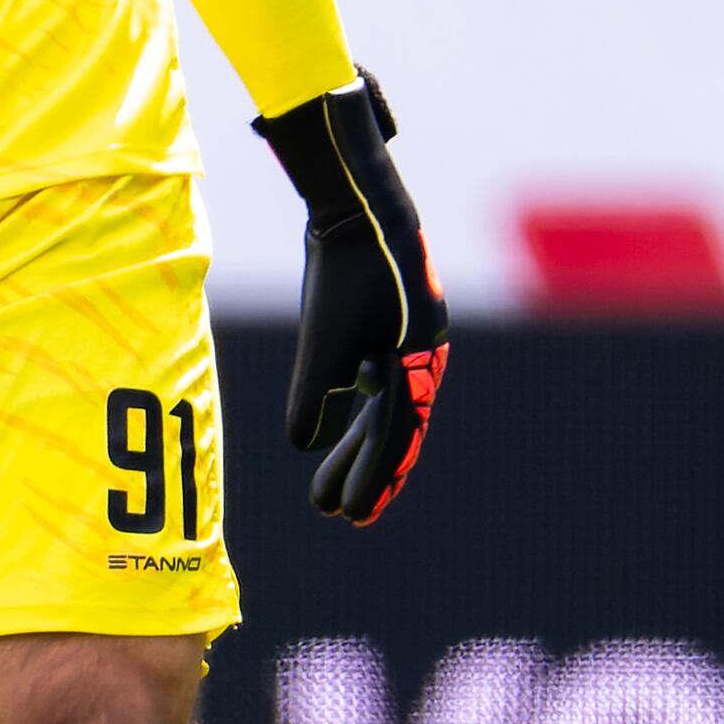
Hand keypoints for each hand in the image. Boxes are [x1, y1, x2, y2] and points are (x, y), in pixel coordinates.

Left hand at [254, 76, 445, 525]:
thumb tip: (301, 443)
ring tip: (324, 491)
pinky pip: (376, 383)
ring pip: (384, 411)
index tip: (351, 517)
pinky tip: (329, 433)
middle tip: (338, 515)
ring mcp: (407, 342)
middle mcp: (421, 358)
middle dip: (365, 475)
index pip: (396, 437)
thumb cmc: (342, 272)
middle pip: (393, 431)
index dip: (374, 480)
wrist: (357, 205)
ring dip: (355, 449)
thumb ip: (311, 395)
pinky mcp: (388, 326)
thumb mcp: (321, 339)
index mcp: (417, 364)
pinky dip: (355, 411)